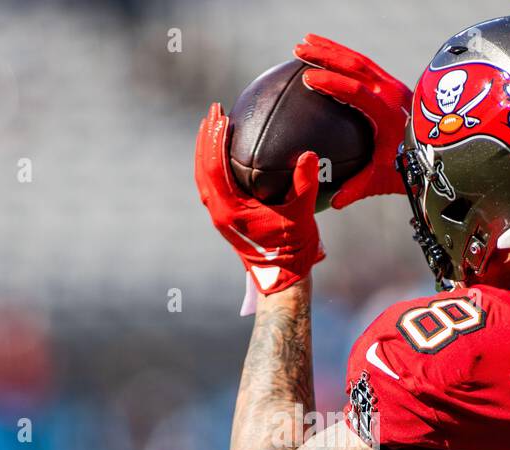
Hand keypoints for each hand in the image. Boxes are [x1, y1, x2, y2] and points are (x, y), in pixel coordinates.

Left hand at [194, 103, 322, 294]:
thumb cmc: (293, 250)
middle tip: (213, 111)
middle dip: (206, 138)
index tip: (220, 116)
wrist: (283, 278)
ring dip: (207, 150)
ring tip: (214, 126)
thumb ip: (304, 185)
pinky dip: (215, 165)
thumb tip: (307, 154)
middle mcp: (219, 213)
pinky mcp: (227, 218)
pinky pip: (214, 185)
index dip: (214, 140)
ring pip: (204, 177)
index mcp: (229, 211)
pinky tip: (227, 153)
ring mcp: (221, 216)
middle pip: (202, 169)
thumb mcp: (301, 217)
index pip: (214, 169)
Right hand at [294, 34, 411, 208]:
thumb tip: (334, 202)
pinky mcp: (394, 86)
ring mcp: (395, 86)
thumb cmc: (411, 169)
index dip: (332, 83)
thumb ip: (357, 189)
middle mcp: (393, 93)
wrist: (444, 155)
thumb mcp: (382, 179)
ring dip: (332, 50)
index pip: (357, 91)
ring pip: (360, 61)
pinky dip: (345, 59)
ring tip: (306, 42)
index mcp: (389, 113)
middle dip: (325, 54)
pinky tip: (328, 56)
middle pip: (355, 65)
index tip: (308, 79)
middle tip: (298, 49)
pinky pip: (366, 66)